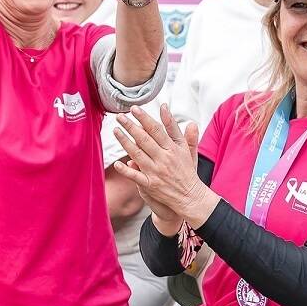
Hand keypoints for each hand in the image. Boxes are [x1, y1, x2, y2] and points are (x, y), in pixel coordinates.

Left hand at [113, 103, 216, 227]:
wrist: (190, 197)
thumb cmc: (187, 171)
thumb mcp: (187, 149)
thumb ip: (180, 131)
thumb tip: (177, 114)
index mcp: (173, 149)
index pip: (157, 130)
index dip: (145, 118)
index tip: (135, 108)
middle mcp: (164, 159)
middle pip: (145, 140)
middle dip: (131, 127)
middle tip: (120, 116)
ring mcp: (156, 172)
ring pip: (138, 154)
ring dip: (125, 142)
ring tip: (116, 131)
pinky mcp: (150, 185)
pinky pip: (136, 177)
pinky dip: (126, 171)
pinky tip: (117, 163)